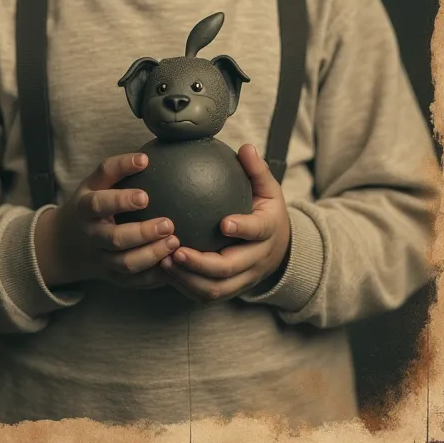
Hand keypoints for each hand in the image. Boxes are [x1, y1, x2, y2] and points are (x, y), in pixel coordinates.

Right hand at [34, 152, 179, 289]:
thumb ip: (115, 168)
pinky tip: (172, 263)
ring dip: (151, 255)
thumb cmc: (89, 205)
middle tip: (168, 223)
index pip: (100, 203)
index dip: (121, 200)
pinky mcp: (112, 277)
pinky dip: (154, 276)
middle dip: (142, 233)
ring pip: (125, 264)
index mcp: (85, 208)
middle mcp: (92, 235)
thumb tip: (146, 156)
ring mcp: (101, 259)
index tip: (146, 195)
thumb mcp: (93, 183)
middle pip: (115, 238)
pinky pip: (134, 281)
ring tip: (174, 241)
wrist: (63, 244)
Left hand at [161, 145, 290, 302]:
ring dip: (188, 278)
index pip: (257, 232)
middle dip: (201, 263)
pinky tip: (163, 270)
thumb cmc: (267, 212)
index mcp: (268, 232)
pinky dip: (184, 286)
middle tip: (176, 250)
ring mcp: (243, 279)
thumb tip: (245, 148)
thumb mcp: (269, 190)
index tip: (223, 223)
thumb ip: (256, 170)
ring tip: (163, 262)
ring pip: (215, 289)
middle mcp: (256, 260)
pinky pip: (206, 294)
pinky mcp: (230, 290)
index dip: (242, 229)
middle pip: (229, 268)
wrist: (281, 250)